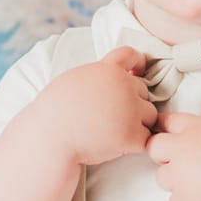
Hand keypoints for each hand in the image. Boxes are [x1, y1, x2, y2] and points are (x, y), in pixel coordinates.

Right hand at [25, 45, 157, 167]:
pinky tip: (117, 145)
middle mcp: (123, 86)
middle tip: (110, 117)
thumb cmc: (55, 113)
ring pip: (151, 115)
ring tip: (113, 132)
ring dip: (138, 123)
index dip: (136, 65)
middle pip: (144, 91)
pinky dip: (135, 144)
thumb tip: (114, 75)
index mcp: (108, 70)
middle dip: (133, 103)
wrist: (49, 138)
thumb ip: (98, 75)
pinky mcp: (132, 136)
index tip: (134, 75)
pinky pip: (146, 139)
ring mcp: (130, 111)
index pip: (132, 55)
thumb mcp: (74, 79)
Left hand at [146, 102, 200, 200]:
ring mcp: (179, 176)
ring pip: (162, 178)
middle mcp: (181, 149)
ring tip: (199, 183)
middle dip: (164, 154)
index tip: (177, 136)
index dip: (168, 128)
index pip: (166, 122)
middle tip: (185, 161)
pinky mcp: (184, 199)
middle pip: (153, 148)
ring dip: (176, 180)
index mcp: (194, 128)